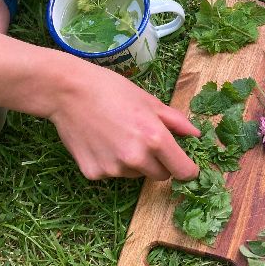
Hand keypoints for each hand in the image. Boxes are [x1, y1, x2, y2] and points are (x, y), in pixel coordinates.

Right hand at [50, 63, 200, 180]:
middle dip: (159, 163)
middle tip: (145, 141)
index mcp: (155, 139)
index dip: (187, 170)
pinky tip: (100, 141)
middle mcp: (136, 159)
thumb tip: (196, 134)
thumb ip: (176, 121)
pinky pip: (112, 173)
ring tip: (118, 136)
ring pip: (136, 175)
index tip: (185, 165)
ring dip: (134, 162)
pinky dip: (110, 162)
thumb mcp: (149, 101)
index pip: (183, 171)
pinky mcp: (94, 173)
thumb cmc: (111, 90)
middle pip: (160, 176)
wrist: (67, 91)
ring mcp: (114, 169)